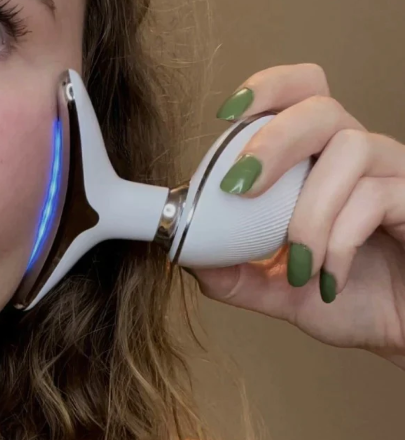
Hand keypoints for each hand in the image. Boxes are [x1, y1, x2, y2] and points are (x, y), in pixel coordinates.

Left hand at [191, 64, 404, 364]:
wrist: (403, 329)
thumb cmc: (351, 297)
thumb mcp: (279, 289)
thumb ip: (235, 274)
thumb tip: (188, 256)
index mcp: (321, 162)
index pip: (301, 95)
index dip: (267, 90)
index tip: (225, 115)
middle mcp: (358, 156)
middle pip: (321, 107)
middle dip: (274, 141)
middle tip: (240, 186)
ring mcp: (394, 173)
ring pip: (350, 150)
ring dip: (309, 213)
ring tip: (296, 265)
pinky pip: (377, 196)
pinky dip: (339, 241)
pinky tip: (328, 279)